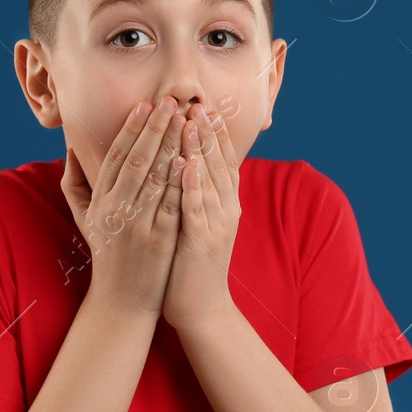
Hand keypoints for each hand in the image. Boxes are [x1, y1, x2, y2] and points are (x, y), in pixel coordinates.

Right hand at [60, 96, 187, 317]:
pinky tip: (190, 157)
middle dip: (155, 128)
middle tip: (170, 101)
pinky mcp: (161, 240)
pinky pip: (173, 204)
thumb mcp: (84, 217)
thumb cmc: (106, 253)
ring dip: (172, 145)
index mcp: (100, 200)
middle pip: (138, 160)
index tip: (145, 105)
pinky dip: (181, 180)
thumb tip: (71, 148)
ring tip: (186, 119)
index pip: (117, 156)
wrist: (122, 300)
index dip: (131, 128)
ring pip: (157, 178)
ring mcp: (140, 225)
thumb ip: (75, 182)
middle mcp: (117, 209)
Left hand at [162, 102, 240, 331]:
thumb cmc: (192, 264)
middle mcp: (225, 210)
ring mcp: (215, 226)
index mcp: (224, 204)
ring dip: (200, 150)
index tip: (204, 106)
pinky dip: (192, 185)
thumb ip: (199, 194)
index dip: (215, 134)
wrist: (202, 308)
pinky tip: (185, 164)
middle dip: (207, 132)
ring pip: (208, 180)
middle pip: (218, 164)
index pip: (222, 161)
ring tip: (190, 122)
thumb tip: (190, 163)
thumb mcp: (200, 223)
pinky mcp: (201, 243)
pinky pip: (195, 209)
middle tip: (196, 103)